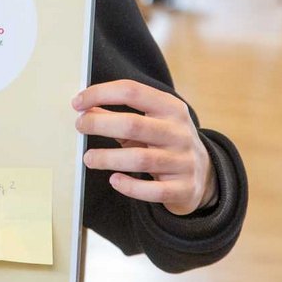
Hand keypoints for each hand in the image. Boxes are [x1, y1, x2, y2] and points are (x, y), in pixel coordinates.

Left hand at [73, 81, 215, 215]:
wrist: (205, 175)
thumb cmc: (165, 144)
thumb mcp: (148, 123)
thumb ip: (119, 116)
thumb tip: (85, 108)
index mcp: (170, 107)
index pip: (132, 91)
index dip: (101, 94)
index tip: (77, 102)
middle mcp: (179, 131)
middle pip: (133, 124)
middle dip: (100, 124)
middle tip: (80, 126)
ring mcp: (184, 161)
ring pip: (141, 159)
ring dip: (108, 158)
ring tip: (88, 158)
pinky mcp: (184, 188)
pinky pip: (153, 190)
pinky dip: (130, 186)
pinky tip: (114, 180)